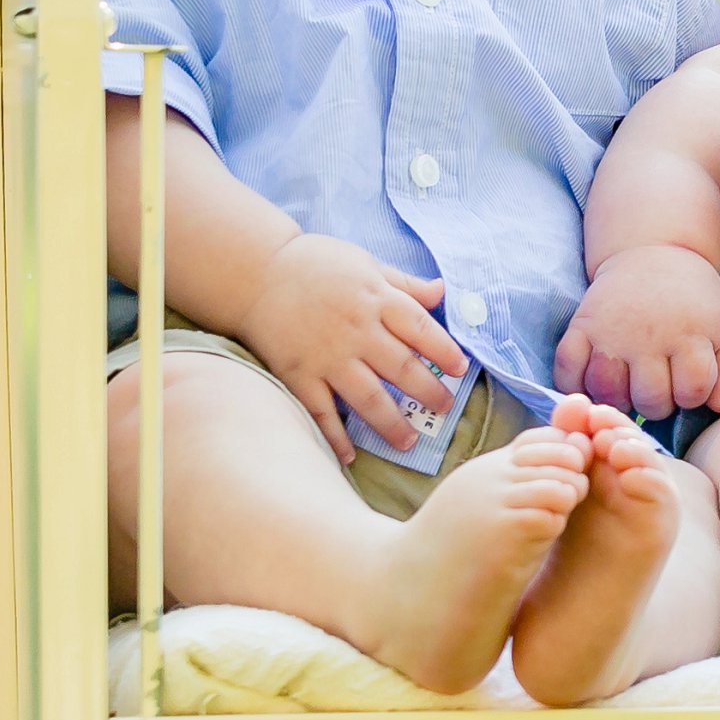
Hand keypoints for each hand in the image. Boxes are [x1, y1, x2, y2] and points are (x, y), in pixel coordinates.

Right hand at [256, 233, 472, 453]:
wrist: (259, 271)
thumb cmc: (317, 264)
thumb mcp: (366, 263)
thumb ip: (403, 284)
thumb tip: (442, 291)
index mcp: (376, 298)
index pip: (420, 328)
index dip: (444, 351)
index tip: (460, 370)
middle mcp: (357, 330)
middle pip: (401, 368)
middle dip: (428, 392)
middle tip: (445, 409)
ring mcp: (328, 356)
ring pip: (369, 398)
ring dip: (392, 423)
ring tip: (409, 440)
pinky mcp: (300, 375)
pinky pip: (322, 413)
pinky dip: (335, 437)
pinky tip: (349, 456)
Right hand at [555, 235, 719, 418]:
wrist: (654, 248)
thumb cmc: (692, 298)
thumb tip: (718, 408)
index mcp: (690, 331)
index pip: (693, 391)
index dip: (692, 396)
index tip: (687, 382)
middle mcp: (650, 332)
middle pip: (650, 400)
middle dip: (657, 403)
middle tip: (657, 383)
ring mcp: (612, 329)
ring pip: (608, 392)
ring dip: (618, 399)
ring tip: (628, 385)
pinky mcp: (582, 323)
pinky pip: (567, 368)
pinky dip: (574, 384)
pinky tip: (592, 380)